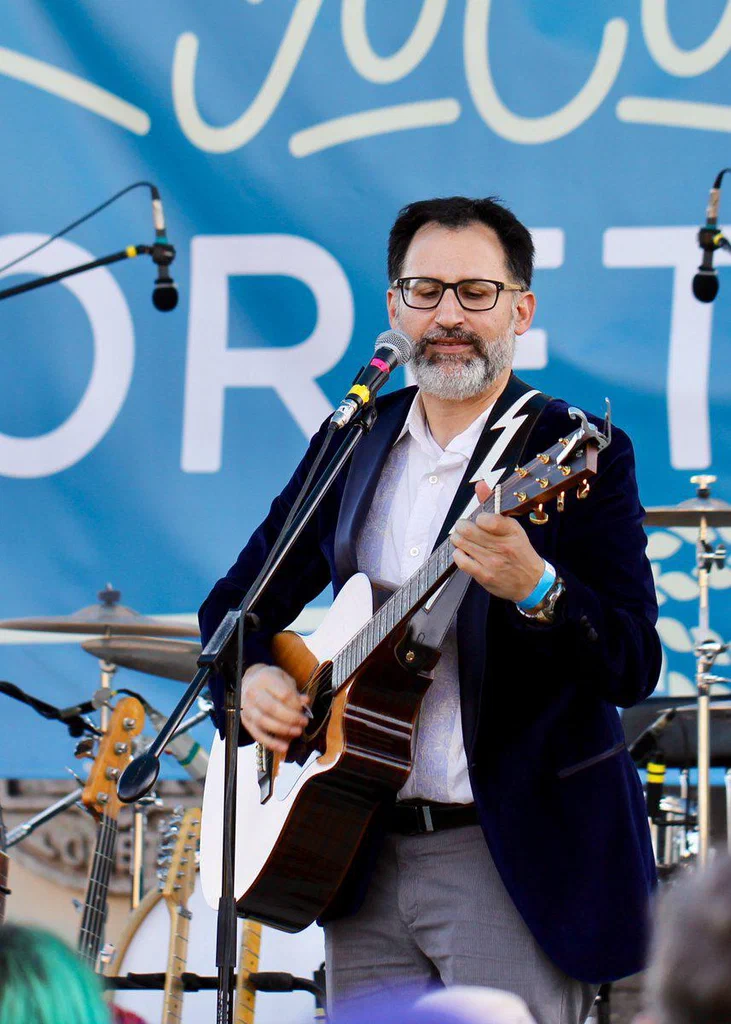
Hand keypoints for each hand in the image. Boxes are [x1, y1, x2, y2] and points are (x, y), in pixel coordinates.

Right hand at [240, 663, 310, 753]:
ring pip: (264, 722)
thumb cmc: (271, 681)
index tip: (304, 710)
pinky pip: (257, 734)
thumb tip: (305, 701)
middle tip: (303, 723)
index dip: (296, 705)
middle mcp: (253, 692)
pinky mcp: (245, 720)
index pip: (284, 694)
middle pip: (272, 708)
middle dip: (291, 718)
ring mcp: (247, 707)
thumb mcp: (284, 679)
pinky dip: (271, 743)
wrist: (250, 681)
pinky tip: (284, 747)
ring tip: (297, 732)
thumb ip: (294, 691)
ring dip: (283, 730)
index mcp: (265, 678)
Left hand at [450, 480, 544, 602]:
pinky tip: (463, 552)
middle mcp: (503, 546)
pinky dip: (458, 554)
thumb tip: (480, 485)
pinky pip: (461, 560)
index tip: (479, 520)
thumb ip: (494, 505)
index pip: (487, 519)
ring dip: (458, 539)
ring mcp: (493, 562)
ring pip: (461, 543)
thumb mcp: (513, 527)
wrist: (531, 582)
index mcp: (512, 531)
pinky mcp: (484, 575)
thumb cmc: (519, 551)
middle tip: (464, 528)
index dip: (478, 518)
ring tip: (463, 540)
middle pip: (468, 530)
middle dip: (462, 527)